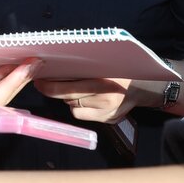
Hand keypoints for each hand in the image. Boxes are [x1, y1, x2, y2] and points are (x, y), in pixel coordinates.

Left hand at [36, 77, 161, 124]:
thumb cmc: (120, 68)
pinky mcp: (108, 120)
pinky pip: (83, 115)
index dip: (50, 85)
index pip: (69, 88)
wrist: (143, 85)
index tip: (39, 79)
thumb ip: (83, 65)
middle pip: (69, 98)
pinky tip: (85, 98)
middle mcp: (105, 99)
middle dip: (53, 91)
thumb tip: (57, 66)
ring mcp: (107, 112)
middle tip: (41, 84)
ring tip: (71, 89)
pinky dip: (80, 107)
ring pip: (74, 108)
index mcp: (104, 81)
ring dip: (69, 99)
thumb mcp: (103, 62)